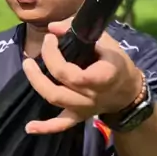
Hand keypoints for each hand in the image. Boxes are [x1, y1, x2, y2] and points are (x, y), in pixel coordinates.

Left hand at [23, 17, 142, 134]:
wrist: (129, 93)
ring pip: (56, 100)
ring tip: (27, 65)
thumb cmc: (118, 64)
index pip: (72, 72)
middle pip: (60, 86)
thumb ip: (80, 31)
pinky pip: (61, 125)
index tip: (51, 38)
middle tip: (39, 46)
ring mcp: (84, 108)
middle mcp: (91, 95)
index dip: (54, 55)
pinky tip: (29, 127)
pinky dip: (45, 128)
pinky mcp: (79, 116)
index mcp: (102, 77)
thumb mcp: (107, 42)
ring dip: (37, 84)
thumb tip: (53, 27)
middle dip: (45, 65)